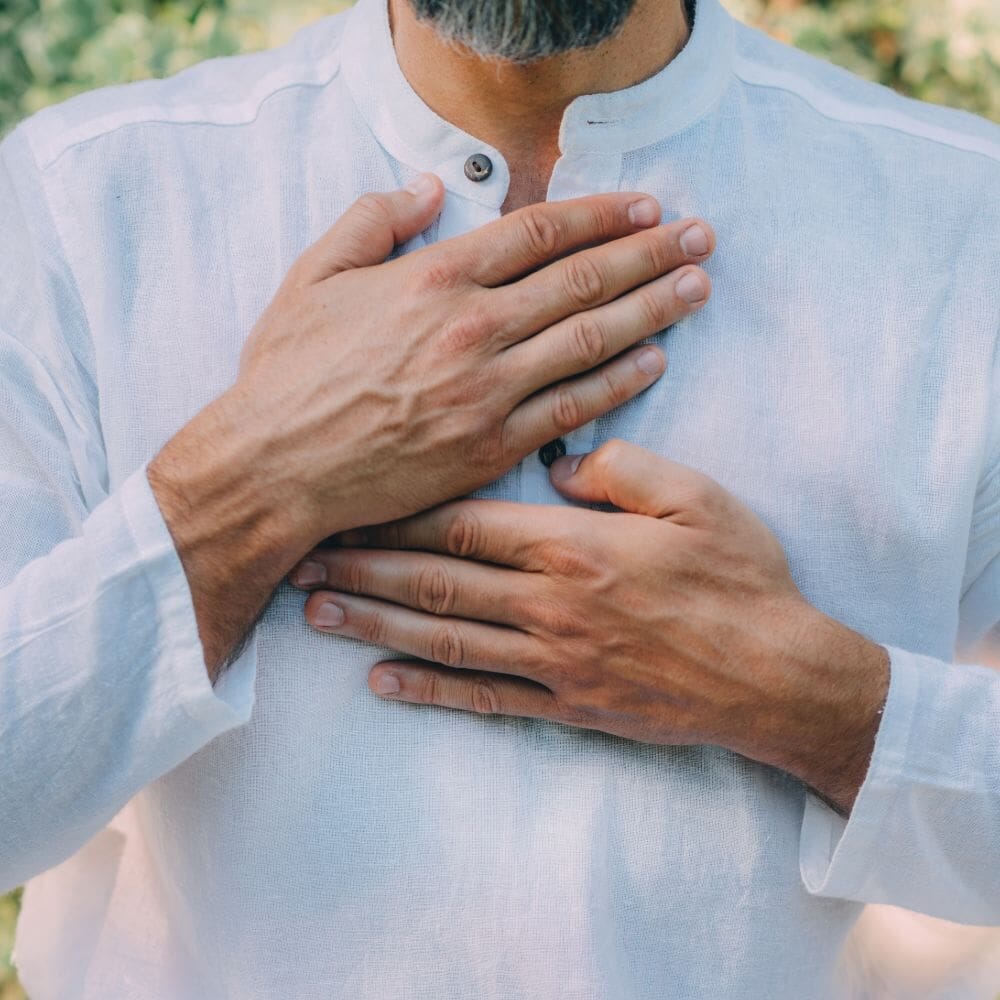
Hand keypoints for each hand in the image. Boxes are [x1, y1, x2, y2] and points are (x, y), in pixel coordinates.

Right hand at [149, 177, 713, 672]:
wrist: (275, 467)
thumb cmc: (288, 373)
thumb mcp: (314, 277)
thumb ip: (373, 220)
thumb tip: (428, 188)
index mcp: (434, 276)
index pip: (541, 232)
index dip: (602, 213)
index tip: (646, 205)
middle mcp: (474, 327)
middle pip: (584, 278)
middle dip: (651, 253)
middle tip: (700, 236)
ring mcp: (488, 389)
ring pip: (591, 338)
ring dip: (653, 308)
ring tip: (697, 287)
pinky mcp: (492, 445)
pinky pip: (573, 407)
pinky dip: (619, 381)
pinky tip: (655, 360)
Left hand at [293, 440, 889, 813]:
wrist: (778, 676)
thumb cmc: (741, 577)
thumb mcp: (696, 496)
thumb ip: (620, 468)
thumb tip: (557, 462)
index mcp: (573, 544)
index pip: (463, 523)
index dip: (396, 513)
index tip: (345, 504)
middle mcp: (549, 604)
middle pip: (435, 581)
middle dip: (363, 568)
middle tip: (300, 560)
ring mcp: (554, 661)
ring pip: (444, 640)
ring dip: (375, 626)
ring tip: (316, 615)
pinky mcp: (567, 706)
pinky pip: (484, 699)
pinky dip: (428, 691)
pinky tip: (381, 685)